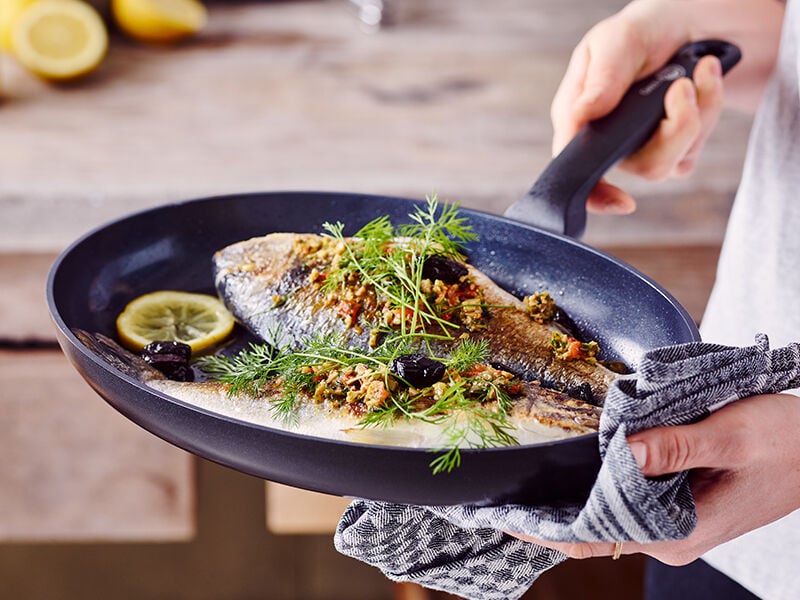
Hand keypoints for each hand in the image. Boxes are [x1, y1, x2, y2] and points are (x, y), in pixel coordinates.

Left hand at [508, 393, 799, 564]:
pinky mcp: (679, 501)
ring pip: (610, 511)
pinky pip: (629, 497)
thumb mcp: (732, 437)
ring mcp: (674, 519)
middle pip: (596, 527)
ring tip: (528, 472)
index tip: (506, 516)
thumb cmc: (789, 443)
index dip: (547, 531)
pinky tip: (578, 461)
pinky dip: (602, 481)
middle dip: (551, 510)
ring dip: (575, 493)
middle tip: (505, 485)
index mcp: (678, 531)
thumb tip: (619, 453)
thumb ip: (675, 446)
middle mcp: (671, 533)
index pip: (596, 539)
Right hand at [551, 3, 723, 213]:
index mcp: (579, 119)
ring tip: (700, 69)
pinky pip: (693, 149)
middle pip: (642, 167)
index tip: (625, 202)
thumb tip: (582, 116)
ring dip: (699, 112)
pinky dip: (709, 110)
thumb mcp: (614, 40)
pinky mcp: (674, 148)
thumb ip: (600, 79)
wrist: (681, 24)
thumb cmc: (637, 34)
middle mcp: (607, 142)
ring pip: (673, 160)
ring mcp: (643, 148)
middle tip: (683, 85)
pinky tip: (704, 79)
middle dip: (675, 128)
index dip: (596, 195)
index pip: (574, 168)